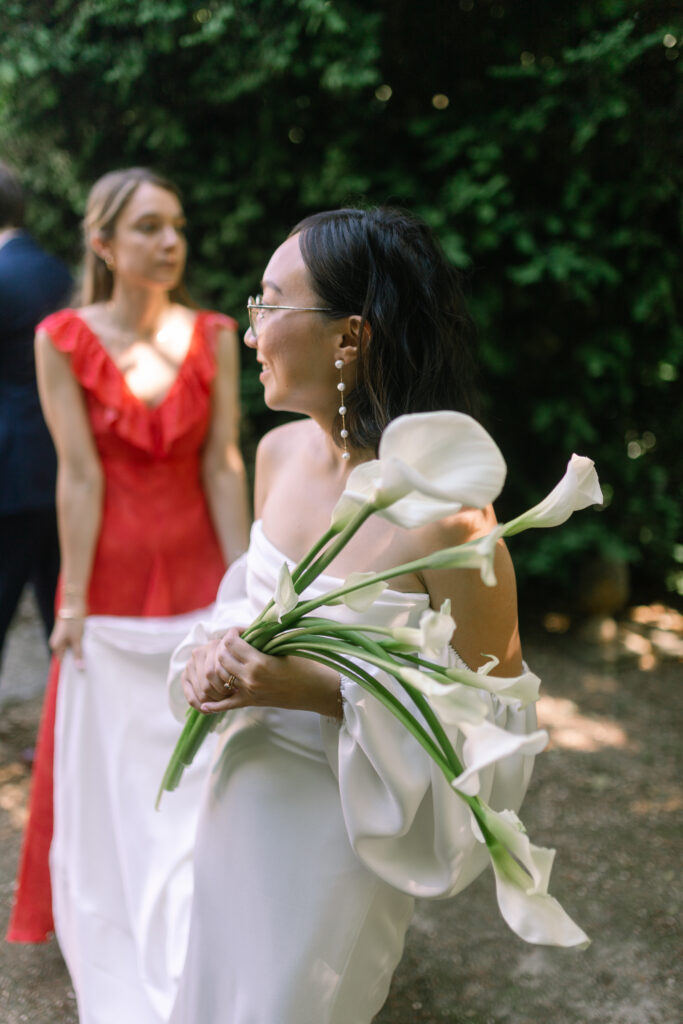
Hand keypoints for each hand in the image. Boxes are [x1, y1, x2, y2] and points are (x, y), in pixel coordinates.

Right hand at [49, 615, 84, 667]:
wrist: (74, 606)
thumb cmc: (73, 623)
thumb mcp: (77, 640)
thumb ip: (77, 654)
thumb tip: (79, 668)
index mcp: (56, 646)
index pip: (63, 661)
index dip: (71, 666)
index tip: (81, 671)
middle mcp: (57, 642)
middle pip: (66, 655)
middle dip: (75, 659)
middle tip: (86, 665)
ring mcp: (61, 637)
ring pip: (70, 648)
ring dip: (77, 651)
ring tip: (87, 656)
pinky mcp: (67, 633)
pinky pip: (72, 643)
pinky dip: (78, 645)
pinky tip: (85, 647)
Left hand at [186, 627, 341, 717]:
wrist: (318, 691)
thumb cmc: (307, 666)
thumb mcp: (286, 647)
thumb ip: (266, 638)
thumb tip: (252, 624)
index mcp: (259, 662)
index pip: (231, 642)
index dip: (233, 633)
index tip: (240, 630)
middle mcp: (250, 678)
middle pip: (222, 658)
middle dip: (224, 646)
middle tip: (233, 642)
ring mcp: (249, 692)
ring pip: (221, 676)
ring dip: (220, 665)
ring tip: (227, 657)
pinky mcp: (251, 702)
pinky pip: (227, 705)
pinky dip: (214, 705)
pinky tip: (204, 703)